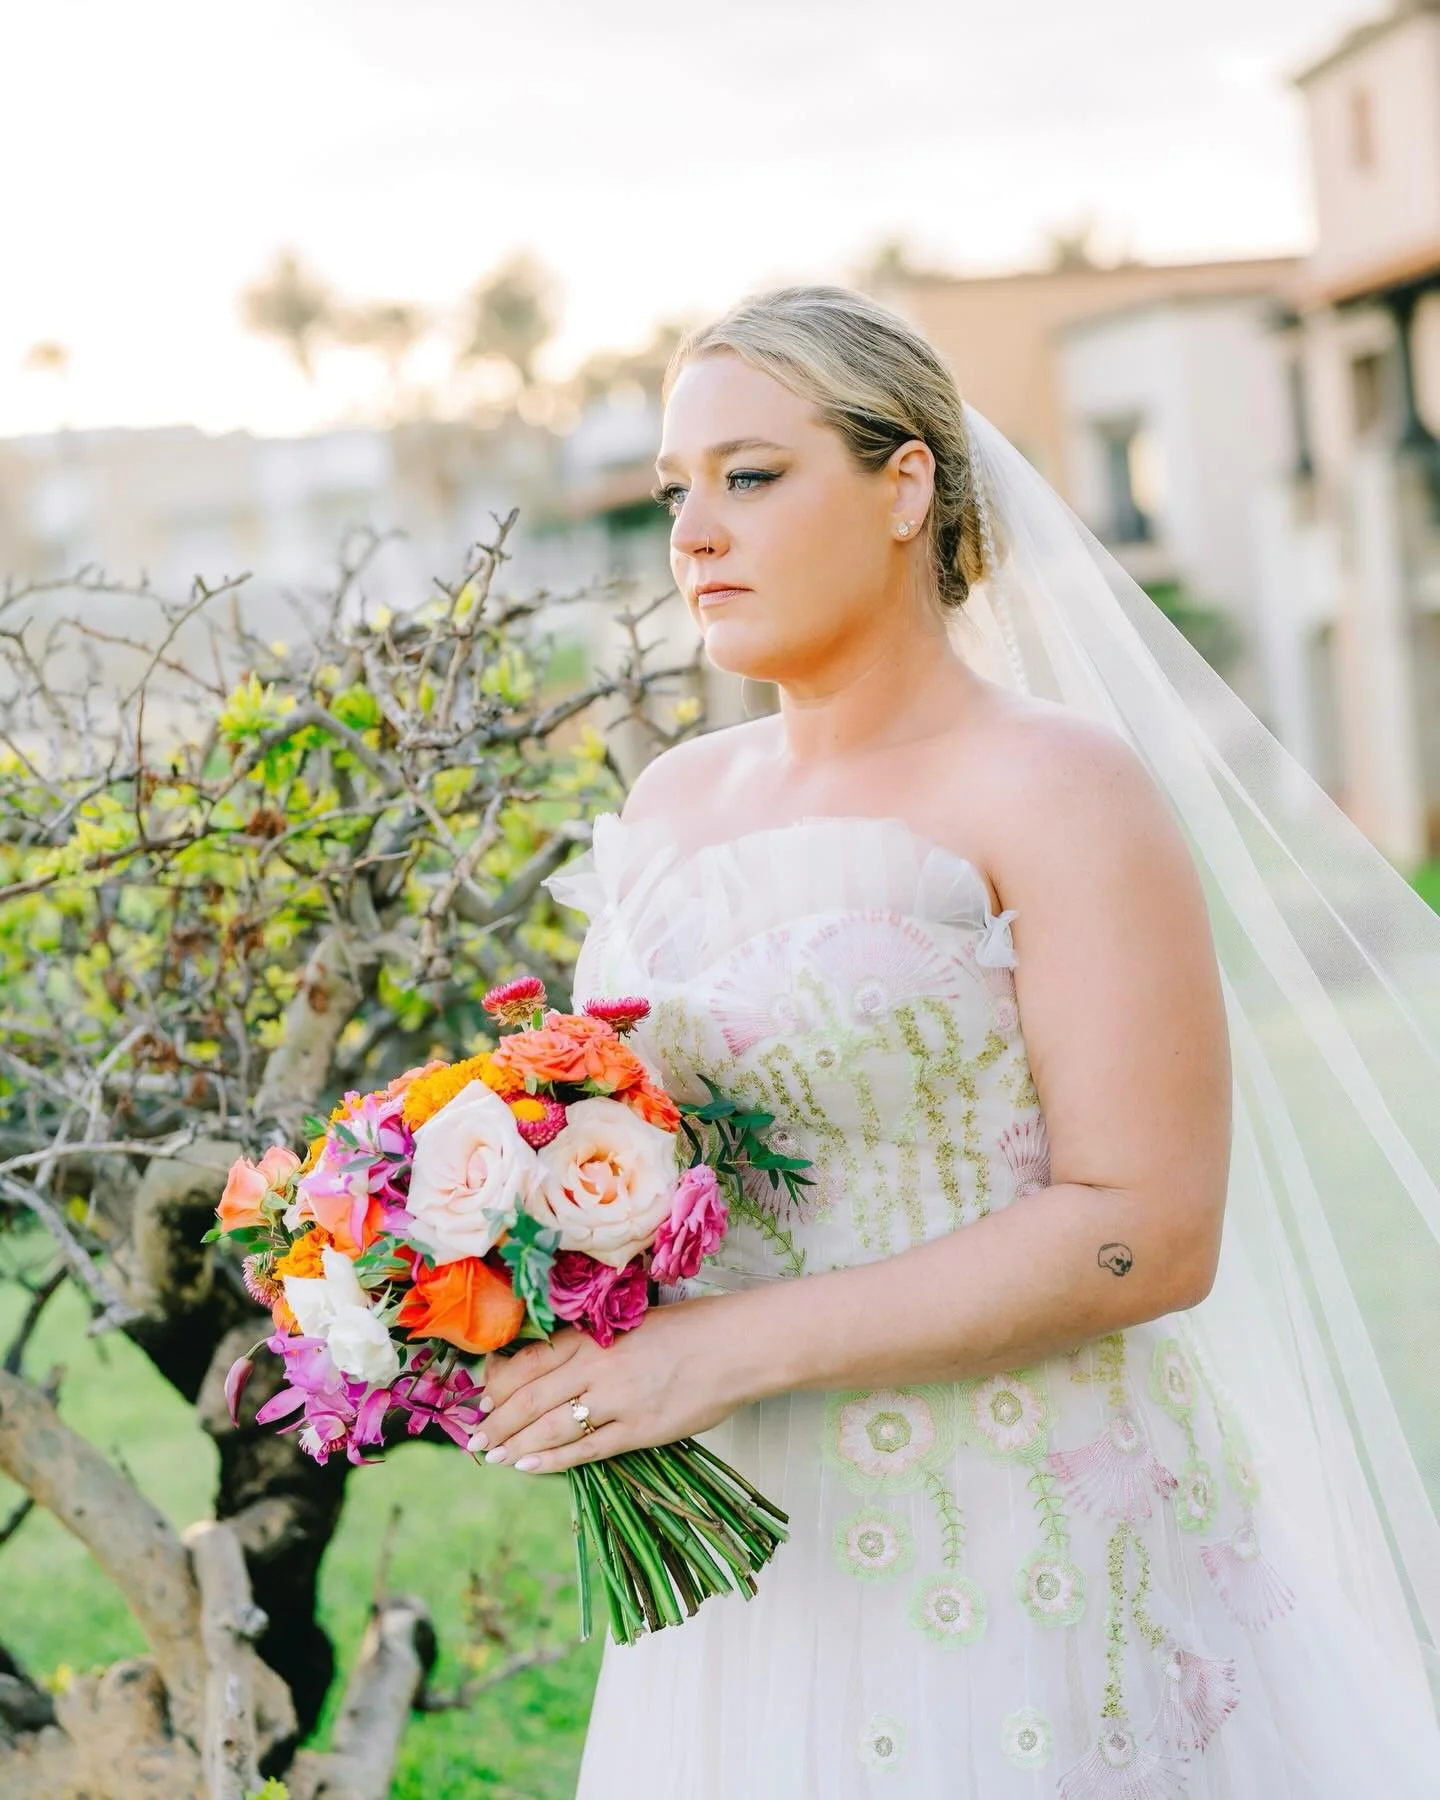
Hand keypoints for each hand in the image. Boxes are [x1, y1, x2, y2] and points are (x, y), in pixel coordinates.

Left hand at [468, 1293, 746, 1475]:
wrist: (737, 1346)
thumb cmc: (690, 1329)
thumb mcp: (631, 1324)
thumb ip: (592, 1344)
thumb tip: (553, 1367)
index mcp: (594, 1336)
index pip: (531, 1362)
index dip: (500, 1384)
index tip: (483, 1399)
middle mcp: (597, 1366)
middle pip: (531, 1397)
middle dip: (499, 1421)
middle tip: (476, 1437)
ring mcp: (617, 1400)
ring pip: (551, 1427)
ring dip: (517, 1444)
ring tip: (495, 1455)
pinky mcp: (639, 1429)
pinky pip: (586, 1450)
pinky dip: (553, 1460)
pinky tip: (530, 1467)